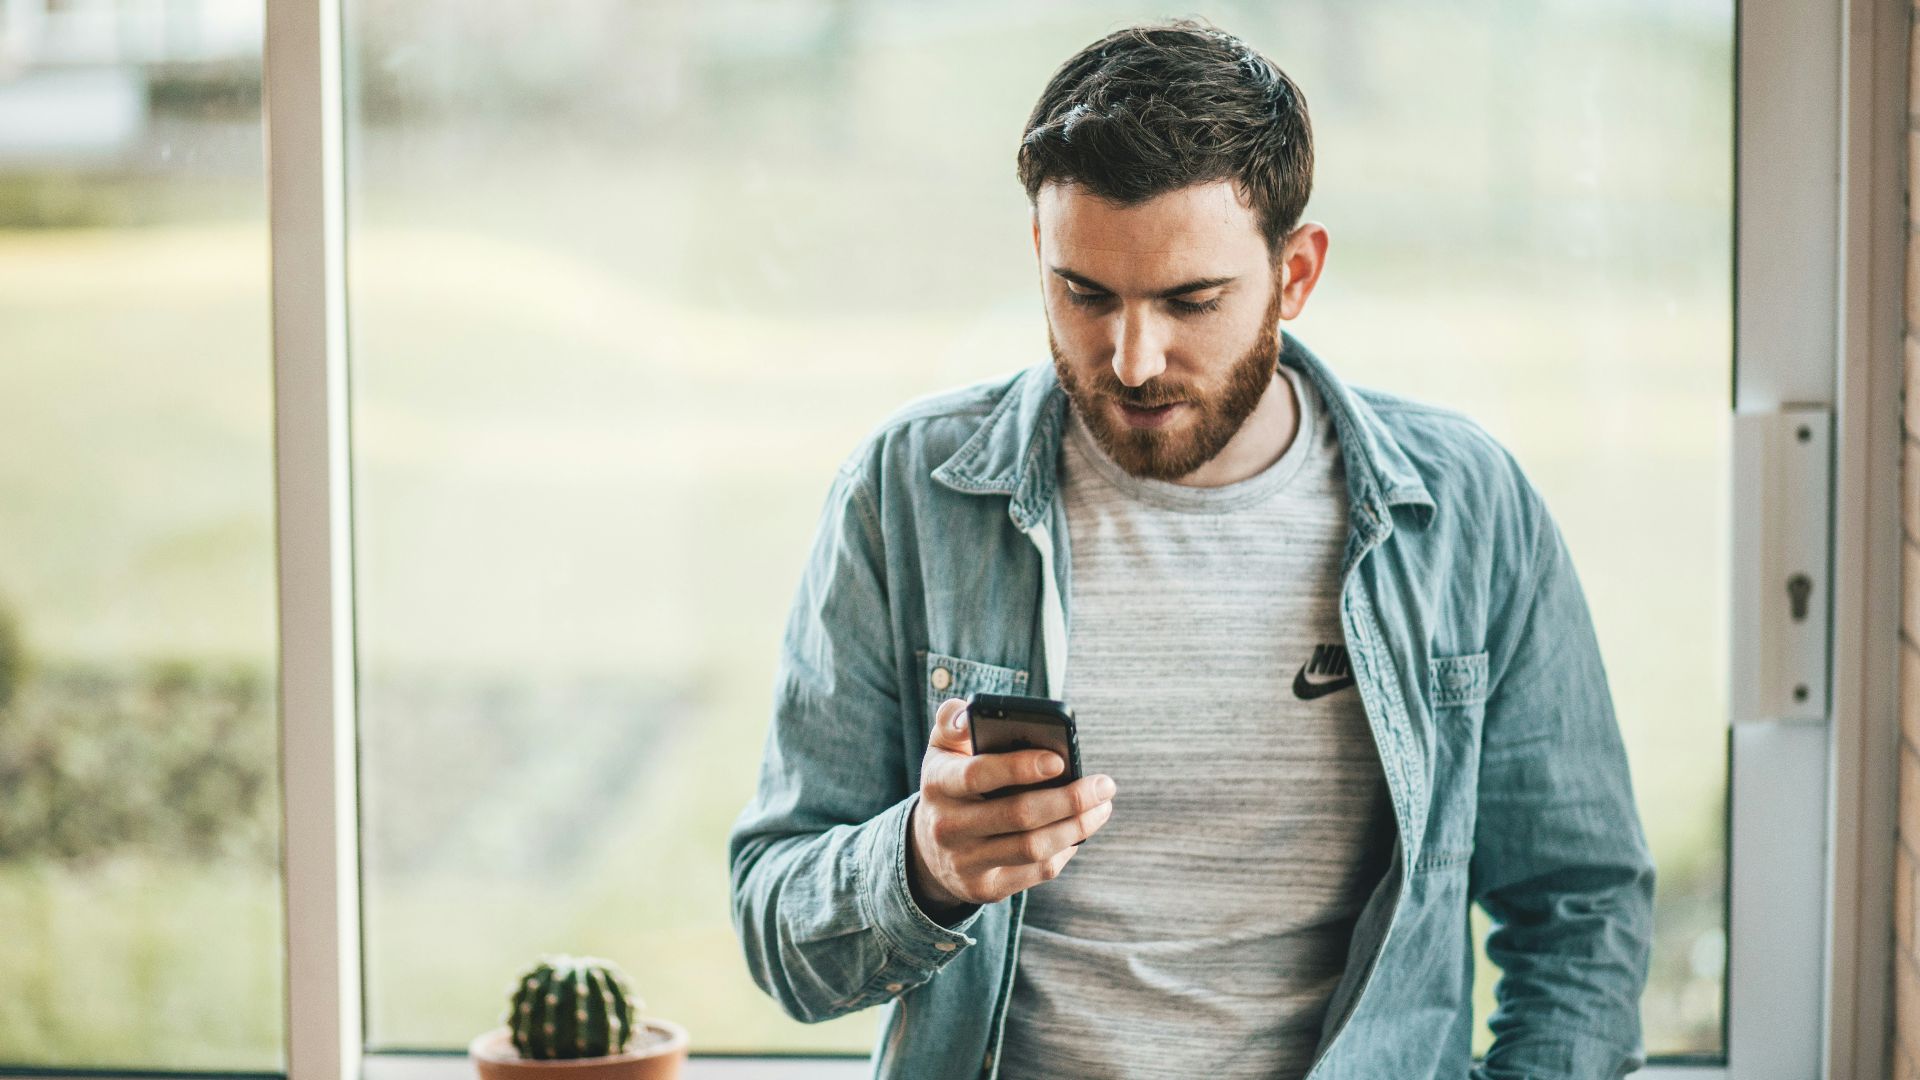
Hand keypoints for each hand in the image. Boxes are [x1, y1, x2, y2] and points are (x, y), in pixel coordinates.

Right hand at [906, 697, 1117, 919]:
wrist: (928, 847)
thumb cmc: (951, 783)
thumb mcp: (943, 748)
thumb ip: (954, 721)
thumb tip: (972, 715)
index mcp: (938, 783)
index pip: (978, 774)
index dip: (1020, 767)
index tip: (1060, 760)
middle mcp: (947, 826)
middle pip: (1018, 815)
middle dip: (1070, 799)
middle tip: (1105, 785)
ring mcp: (965, 862)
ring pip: (1033, 847)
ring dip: (1076, 827)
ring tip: (1102, 807)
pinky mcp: (984, 889)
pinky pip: (1035, 872)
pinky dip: (1064, 850)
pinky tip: (1079, 832)